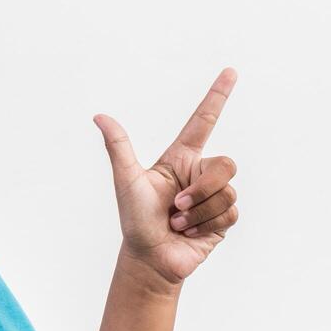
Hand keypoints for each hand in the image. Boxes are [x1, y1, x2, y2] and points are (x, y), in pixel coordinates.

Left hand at [93, 67, 240, 286]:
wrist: (149, 258)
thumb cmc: (135, 220)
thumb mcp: (126, 180)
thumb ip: (119, 147)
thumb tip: (99, 116)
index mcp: (180, 158)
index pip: (203, 121)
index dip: (217, 96)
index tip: (230, 71)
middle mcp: (200, 174)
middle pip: (225, 163)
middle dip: (201, 188)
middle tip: (176, 205)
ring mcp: (214, 196)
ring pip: (227, 191)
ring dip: (198, 212)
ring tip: (177, 222)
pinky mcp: (223, 219)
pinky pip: (229, 213)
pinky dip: (205, 225)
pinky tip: (189, 233)